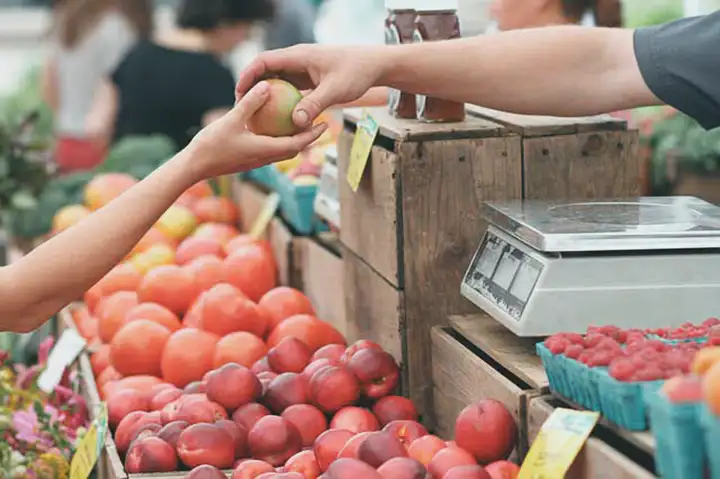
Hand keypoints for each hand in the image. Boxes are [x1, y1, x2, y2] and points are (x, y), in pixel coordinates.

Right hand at [188, 81, 327, 178]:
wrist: (194, 167)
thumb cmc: (211, 145)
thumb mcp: (231, 120)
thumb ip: (250, 103)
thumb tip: (267, 85)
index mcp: (266, 150)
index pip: (297, 144)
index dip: (312, 134)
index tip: (325, 124)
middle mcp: (264, 158)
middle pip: (294, 148)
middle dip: (308, 137)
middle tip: (319, 122)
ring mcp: (256, 160)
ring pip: (282, 150)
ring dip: (294, 139)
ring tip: (300, 123)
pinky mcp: (247, 159)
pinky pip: (269, 148)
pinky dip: (277, 139)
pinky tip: (272, 126)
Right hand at [235, 44, 388, 128]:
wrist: (374, 65)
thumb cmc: (357, 73)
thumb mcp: (336, 90)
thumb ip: (315, 105)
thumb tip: (296, 123)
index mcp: (299, 56)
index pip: (264, 61)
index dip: (248, 75)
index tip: (238, 93)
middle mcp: (297, 60)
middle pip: (265, 70)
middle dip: (251, 87)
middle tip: (240, 107)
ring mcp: (302, 69)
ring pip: (276, 80)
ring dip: (264, 95)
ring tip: (253, 114)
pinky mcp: (308, 78)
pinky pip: (289, 89)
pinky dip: (280, 101)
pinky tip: (276, 119)